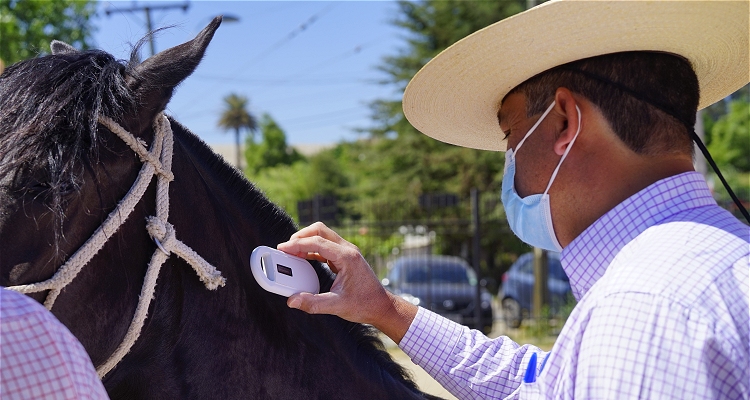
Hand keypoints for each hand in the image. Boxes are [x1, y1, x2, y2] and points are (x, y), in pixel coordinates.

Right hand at [277, 222, 416, 342]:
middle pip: (320, 230)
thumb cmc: (364, 305)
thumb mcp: (337, 306)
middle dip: (301, 236)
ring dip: (307, 241)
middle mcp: (348, 250)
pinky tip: (304, 258)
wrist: (382, 306)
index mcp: (346, 257)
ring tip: (292, 253)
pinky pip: (326, 246)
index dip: (297, 244)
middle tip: (286, 248)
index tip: (282, 249)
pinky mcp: (346, 257)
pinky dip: (313, 248)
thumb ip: (313, 303)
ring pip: (323, 235)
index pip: (317, 242)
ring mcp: (348, 252)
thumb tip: (292, 300)